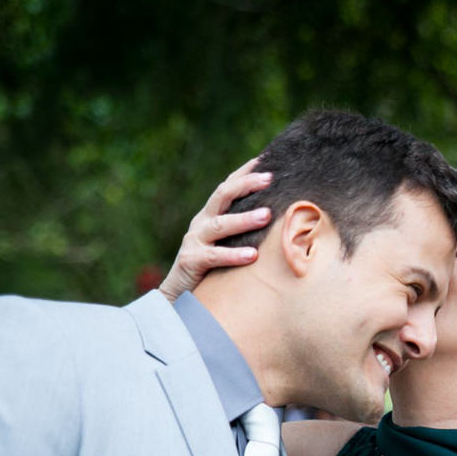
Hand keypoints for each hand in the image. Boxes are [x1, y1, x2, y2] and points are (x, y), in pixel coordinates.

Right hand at [158, 159, 271, 300]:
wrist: (179, 295)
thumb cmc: (212, 268)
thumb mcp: (227, 243)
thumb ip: (243, 229)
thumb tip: (277, 216)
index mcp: (211, 214)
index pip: (228, 186)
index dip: (245, 172)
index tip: (266, 159)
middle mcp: (202, 222)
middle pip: (222, 195)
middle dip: (246, 184)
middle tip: (269, 178)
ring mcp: (194, 240)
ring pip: (220, 224)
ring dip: (244, 219)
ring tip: (267, 215)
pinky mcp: (191, 261)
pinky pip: (214, 256)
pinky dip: (233, 255)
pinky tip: (253, 255)